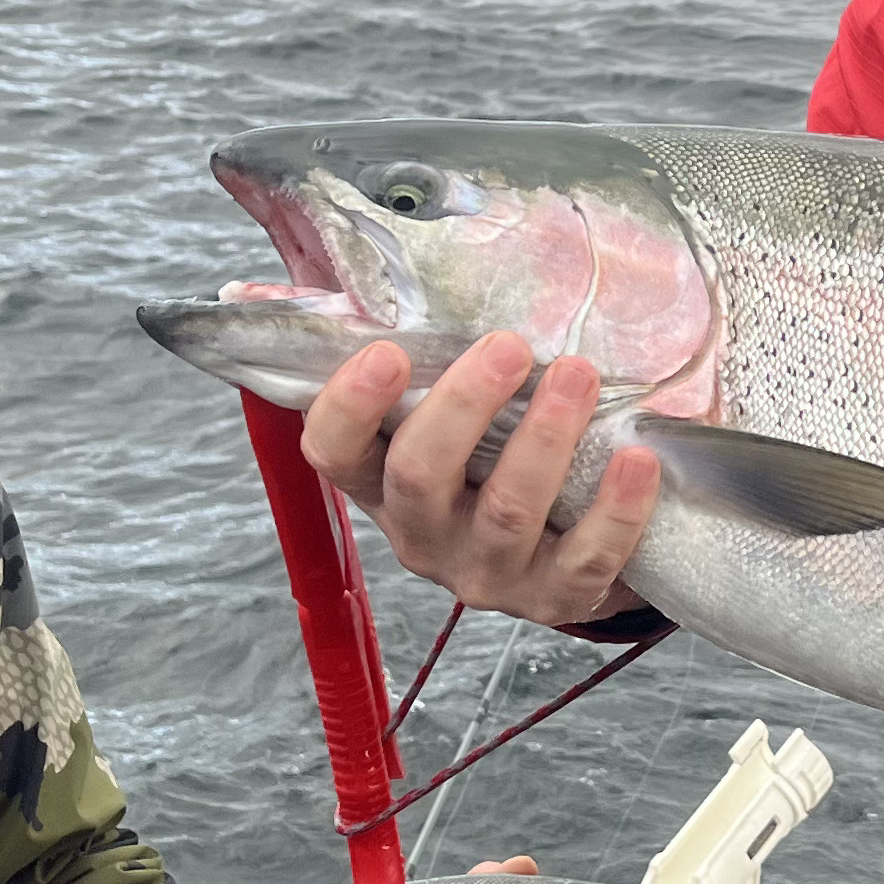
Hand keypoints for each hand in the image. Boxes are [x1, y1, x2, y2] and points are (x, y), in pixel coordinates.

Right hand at [298, 333, 661, 628]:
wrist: (568, 550)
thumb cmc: (488, 457)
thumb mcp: (426, 410)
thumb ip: (362, 346)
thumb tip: (244, 287)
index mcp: (380, 484)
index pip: (331, 452)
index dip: (348, 406)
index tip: (386, 350)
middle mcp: (424, 535)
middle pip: (420, 477)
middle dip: (463, 406)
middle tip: (509, 345)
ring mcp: (489, 573)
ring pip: (506, 513)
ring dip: (544, 440)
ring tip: (581, 374)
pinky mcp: (559, 596)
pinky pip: (587, 559)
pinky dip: (616, 508)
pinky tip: (639, 456)